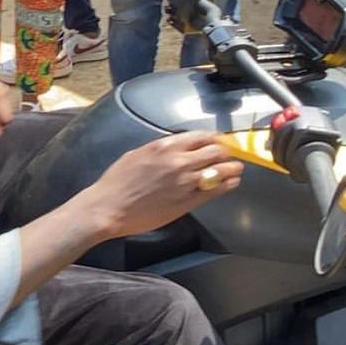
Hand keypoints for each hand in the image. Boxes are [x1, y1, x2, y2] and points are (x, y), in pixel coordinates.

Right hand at [85, 131, 242, 238]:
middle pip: (216, 151)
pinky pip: (215, 190)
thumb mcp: (138, 154)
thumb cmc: (117, 181)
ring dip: (232, 168)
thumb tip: (175, 148)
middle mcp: (179, 161)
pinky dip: (227, 185)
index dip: (215, 138)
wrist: (109, 207)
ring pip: (221, 169)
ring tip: (236, 169)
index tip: (220, 141)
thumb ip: (160, 149)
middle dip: (226, 152)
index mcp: (165, 146)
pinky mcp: (187, 202)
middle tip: (231, 155)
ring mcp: (185, 182)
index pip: (201, 136)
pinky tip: (230, 183)